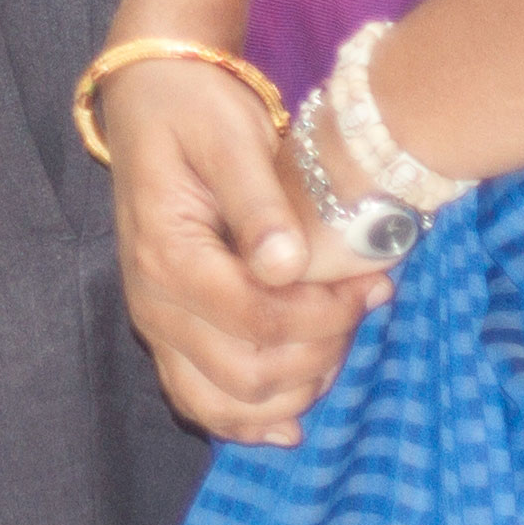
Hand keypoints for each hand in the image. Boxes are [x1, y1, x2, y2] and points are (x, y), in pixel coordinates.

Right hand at [106, 57, 376, 443]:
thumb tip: (287, 265)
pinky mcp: (169, 333)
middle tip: (363, 304)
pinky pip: (201, 402)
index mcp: (166, 255)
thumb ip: (258, 201)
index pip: (257, 321)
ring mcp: (157, 324)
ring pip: (225, 403)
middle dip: (322, 352)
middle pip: (248, 373)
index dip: (325, 315)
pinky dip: (248, 422)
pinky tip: (292, 422)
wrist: (149, 102)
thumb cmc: (192, 111)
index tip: (374, 284)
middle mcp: (152, 303)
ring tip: (338, 342)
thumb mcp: (229, 136)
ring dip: (294, 391)